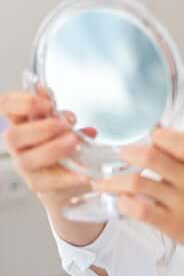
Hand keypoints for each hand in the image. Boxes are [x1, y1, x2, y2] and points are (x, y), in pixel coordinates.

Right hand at [0, 87, 96, 204]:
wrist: (71, 174)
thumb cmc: (63, 143)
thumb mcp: (63, 123)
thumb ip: (55, 110)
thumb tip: (44, 91)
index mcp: (21, 123)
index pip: (6, 107)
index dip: (19, 102)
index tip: (47, 102)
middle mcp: (18, 144)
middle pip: (13, 136)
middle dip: (42, 128)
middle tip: (65, 124)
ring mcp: (25, 165)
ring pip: (27, 160)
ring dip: (53, 149)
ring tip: (74, 142)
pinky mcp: (38, 183)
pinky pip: (49, 182)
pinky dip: (68, 177)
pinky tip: (84, 174)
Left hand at [93, 127, 183, 265]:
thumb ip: (183, 151)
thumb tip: (155, 128)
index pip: (177, 139)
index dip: (156, 135)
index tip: (144, 138)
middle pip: (151, 157)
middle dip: (127, 153)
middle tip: (118, 155)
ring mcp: (182, 202)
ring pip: (138, 184)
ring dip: (114, 181)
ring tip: (102, 182)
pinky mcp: (172, 224)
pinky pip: (140, 211)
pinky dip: (124, 204)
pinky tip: (120, 201)